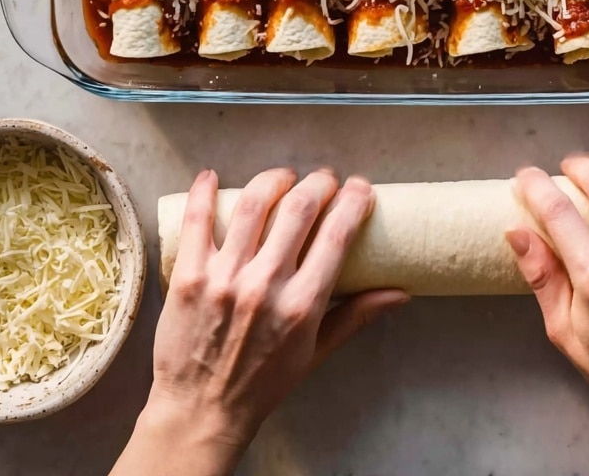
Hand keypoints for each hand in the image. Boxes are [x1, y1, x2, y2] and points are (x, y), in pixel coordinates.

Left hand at [115, 168, 407, 475]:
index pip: (336, 235)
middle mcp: (264, 286)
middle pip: (298, 208)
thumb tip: (400, 293)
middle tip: (324, 181)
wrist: (200, 412)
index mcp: (301, 306)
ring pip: (252, 204)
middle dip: (319, 183)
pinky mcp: (189, 276)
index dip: (354, 201)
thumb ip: (356, 316)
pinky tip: (212, 176)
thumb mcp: (316, 352)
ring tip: (284, 178)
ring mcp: (223, 277)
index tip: (360, 188)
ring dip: (274, 179)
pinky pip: (197, 220)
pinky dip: (205, 191)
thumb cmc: (262, 383)